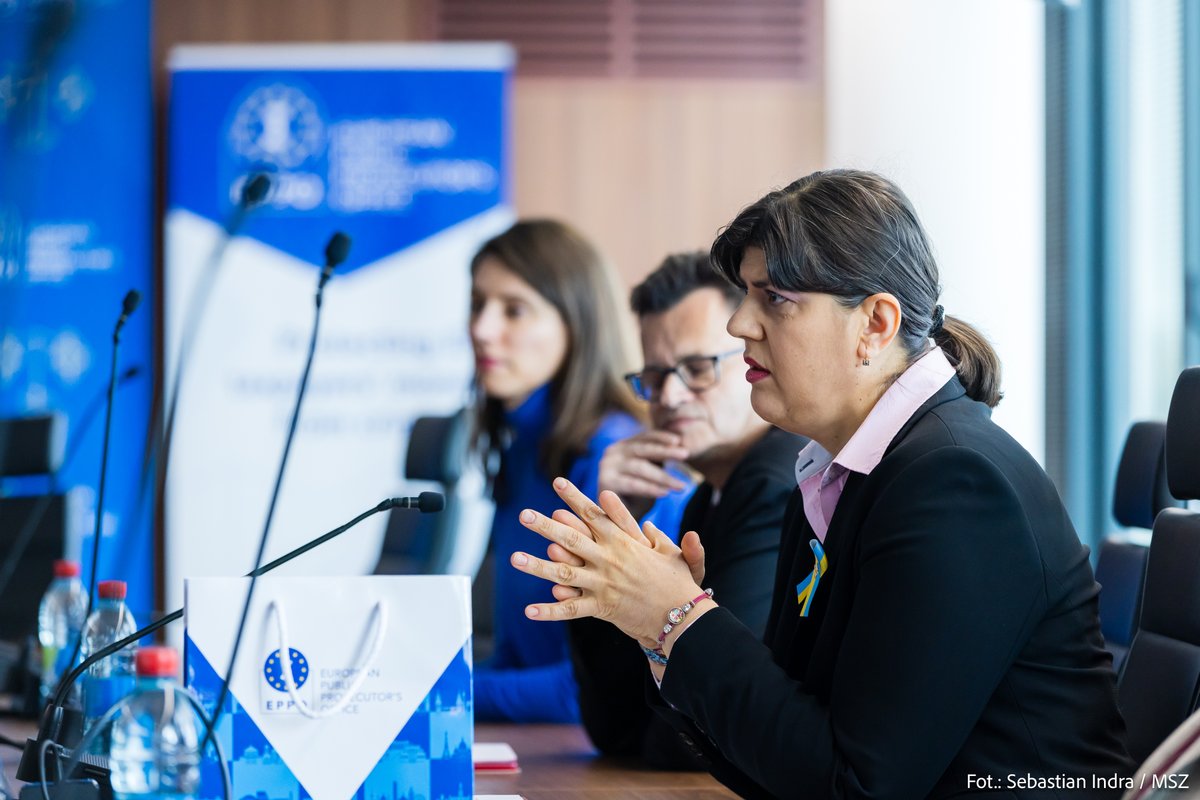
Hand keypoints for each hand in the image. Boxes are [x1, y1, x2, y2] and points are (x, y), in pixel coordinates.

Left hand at [511, 478, 705, 648]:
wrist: (683, 616)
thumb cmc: (679, 582)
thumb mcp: (671, 553)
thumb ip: (657, 537)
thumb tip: (647, 525)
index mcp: (624, 542)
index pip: (594, 515)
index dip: (575, 498)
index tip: (557, 482)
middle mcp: (609, 559)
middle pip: (572, 539)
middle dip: (546, 526)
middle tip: (524, 515)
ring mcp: (603, 584)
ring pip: (564, 573)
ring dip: (537, 566)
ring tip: (514, 558)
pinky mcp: (602, 607)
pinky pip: (572, 609)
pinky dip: (550, 611)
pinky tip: (528, 611)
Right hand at [597, 432, 689, 517]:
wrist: (619, 521)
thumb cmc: (639, 496)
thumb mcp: (650, 472)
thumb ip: (658, 459)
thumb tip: (680, 444)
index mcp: (622, 446)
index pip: (644, 437)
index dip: (661, 437)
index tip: (679, 440)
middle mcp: (611, 453)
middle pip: (643, 449)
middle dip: (665, 451)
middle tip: (686, 453)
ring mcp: (606, 467)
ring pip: (640, 468)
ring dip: (663, 476)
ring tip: (681, 485)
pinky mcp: (605, 483)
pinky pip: (633, 485)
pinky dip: (651, 489)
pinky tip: (666, 493)